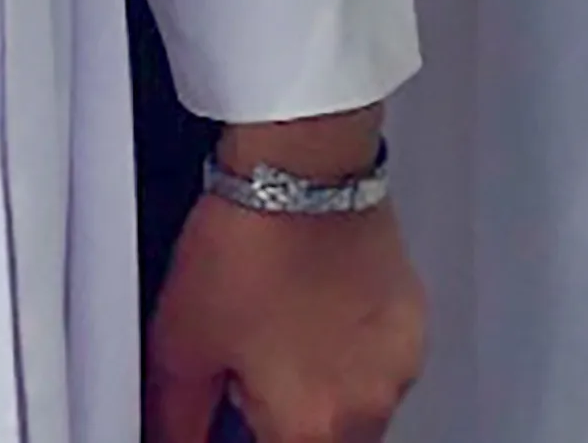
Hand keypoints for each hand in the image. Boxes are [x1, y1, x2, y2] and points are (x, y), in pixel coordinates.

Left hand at [147, 162, 423, 442]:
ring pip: (355, 409)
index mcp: (313, 427)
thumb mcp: (182, 345)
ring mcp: (401, 367)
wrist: (303, 171)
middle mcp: (371, 408)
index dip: (242, 432)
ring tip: (279, 328)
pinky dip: (348, 352)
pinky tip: (313, 309)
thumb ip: (177, 415)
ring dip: (319, 389)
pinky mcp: (415, 327)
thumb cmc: (249, 246)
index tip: (231, 408)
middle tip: (248, 365)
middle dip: (282, 418)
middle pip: (321, 441)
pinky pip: (380, 364)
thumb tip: (173, 439)